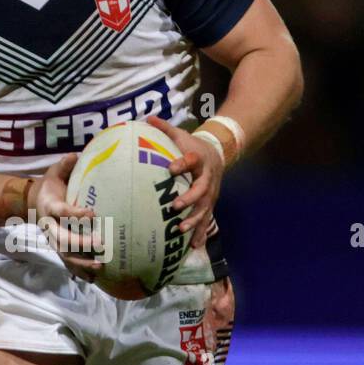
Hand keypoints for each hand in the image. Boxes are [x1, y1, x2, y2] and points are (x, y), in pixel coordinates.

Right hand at [28, 153, 103, 280]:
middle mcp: (49, 226)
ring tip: (99, 267)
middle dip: (81, 244)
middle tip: (100, 244)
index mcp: (50, 206)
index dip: (76, 213)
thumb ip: (64, 165)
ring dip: (82, 263)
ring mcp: (52, 240)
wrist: (32, 203)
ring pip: (65, 255)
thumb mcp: (54, 172)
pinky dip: (79, 272)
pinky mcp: (57, 249)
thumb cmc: (50, 186)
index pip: (62, 211)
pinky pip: (67, 263)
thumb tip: (76, 154)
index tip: (92, 213)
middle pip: (63, 239)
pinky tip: (93, 279)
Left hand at [145, 114, 223, 250]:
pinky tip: (193, 246)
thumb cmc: (191, 146)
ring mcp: (210, 193)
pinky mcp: (210, 204)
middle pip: (201, 190)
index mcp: (198, 160)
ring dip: (194, 220)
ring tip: (181, 229)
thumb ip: (164, 128)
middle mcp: (206, 178)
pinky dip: (200, 233)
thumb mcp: (181, 135)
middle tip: (174, 206)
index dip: (182, 164)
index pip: (191, 160)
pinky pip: (205, 220)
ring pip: (204, 208)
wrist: (217, 154)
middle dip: (189, 199)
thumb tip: (146, 118)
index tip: (171, 168)